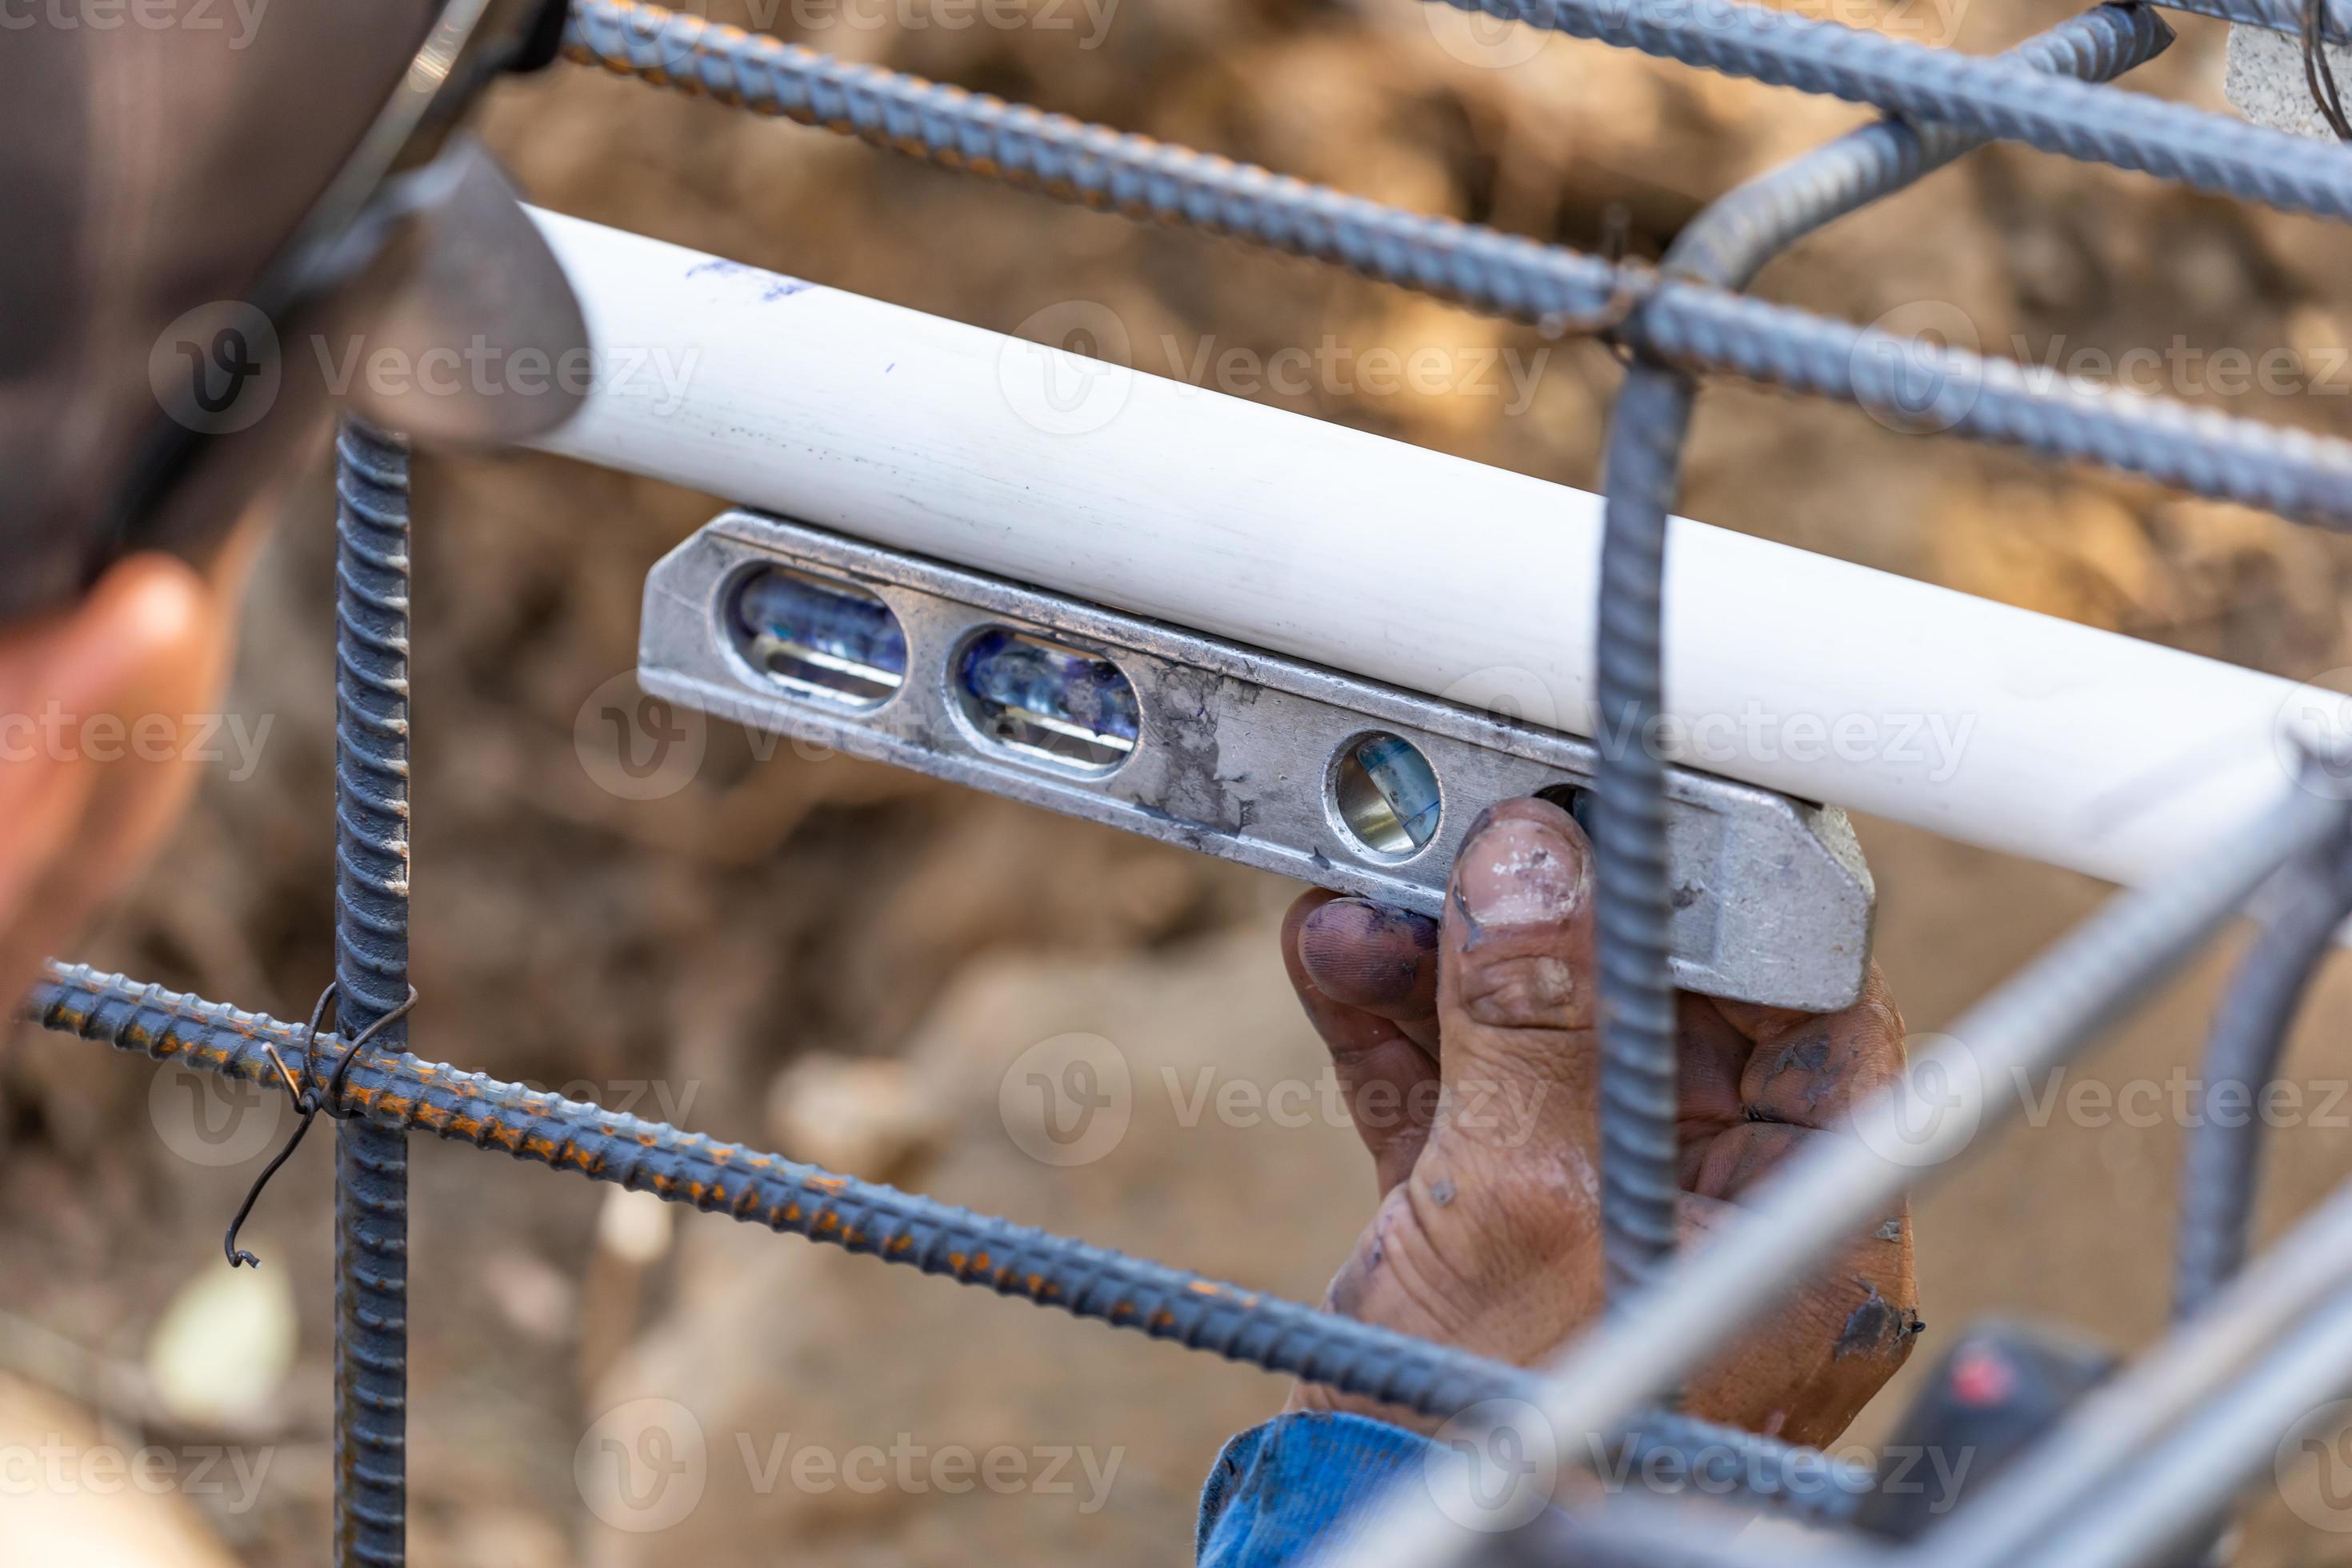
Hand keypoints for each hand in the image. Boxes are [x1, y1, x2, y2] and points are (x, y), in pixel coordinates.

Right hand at [1280, 795, 1917, 1447]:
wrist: (1372, 1558)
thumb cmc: (1507, 1446)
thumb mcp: (1519, 1211)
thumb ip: (1531, 1025)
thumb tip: (1527, 861)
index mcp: (1800, 1231)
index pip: (1809, 1014)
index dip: (1733, 900)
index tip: (1646, 812)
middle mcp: (1714, 1216)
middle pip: (1657, 1007)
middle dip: (1550, 912)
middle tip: (1481, 822)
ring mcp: (1601, 1220)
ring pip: (1541, 1040)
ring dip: (1447, 955)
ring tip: (1375, 881)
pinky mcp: (1494, 1234)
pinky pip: (1454, 1096)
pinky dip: (1392, 1025)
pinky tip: (1338, 951)